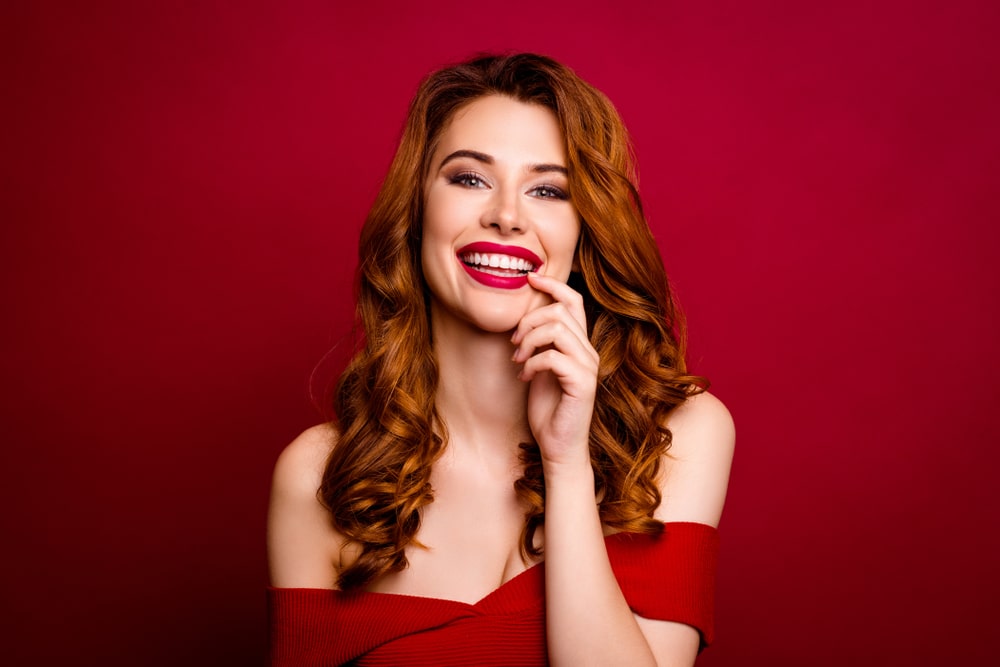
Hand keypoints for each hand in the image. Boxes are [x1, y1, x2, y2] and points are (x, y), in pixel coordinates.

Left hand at [510, 272, 598, 469]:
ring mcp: (589, 367)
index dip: (552, 284)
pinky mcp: (583, 384)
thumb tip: (522, 317)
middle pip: (561, 311)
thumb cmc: (548, 408)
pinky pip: (554, 357)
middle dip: (529, 321)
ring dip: (529, 340)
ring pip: (558, 329)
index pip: (574, 300)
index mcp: (579, 343)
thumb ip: (538, 342)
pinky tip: (525, 376)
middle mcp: (589, 351)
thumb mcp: (539, 366)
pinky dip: (533, 363)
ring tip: (518, 359)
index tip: (530, 278)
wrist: (558, 445)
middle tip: (514, 343)